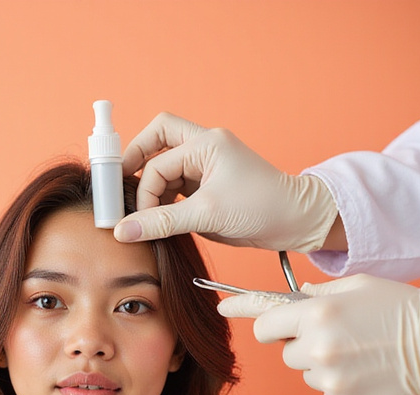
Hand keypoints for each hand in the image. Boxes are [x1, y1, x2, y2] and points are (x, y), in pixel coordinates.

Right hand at [113, 112, 339, 252]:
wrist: (298, 222)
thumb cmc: (263, 207)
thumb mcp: (208, 215)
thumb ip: (163, 221)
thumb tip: (123, 230)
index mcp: (206, 142)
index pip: (158, 161)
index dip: (143, 189)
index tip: (132, 215)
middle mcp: (205, 147)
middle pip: (156, 139)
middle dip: (136, 161)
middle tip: (122, 189)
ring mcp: (208, 165)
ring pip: (165, 164)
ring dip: (153, 187)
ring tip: (148, 215)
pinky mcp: (211, 185)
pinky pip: (178, 184)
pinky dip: (166, 199)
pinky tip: (163, 218)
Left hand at [219, 275, 419, 394]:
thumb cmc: (401, 311)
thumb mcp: (357, 287)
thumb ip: (318, 294)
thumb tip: (293, 297)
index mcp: (317, 315)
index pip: (266, 323)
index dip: (258, 320)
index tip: (234, 313)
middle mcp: (319, 349)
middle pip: (286, 353)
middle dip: (304, 345)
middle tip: (339, 338)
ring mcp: (330, 381)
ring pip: (307, 376)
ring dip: (323, 367)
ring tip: (360, 356)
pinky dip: (342, 388)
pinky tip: (367, 375)